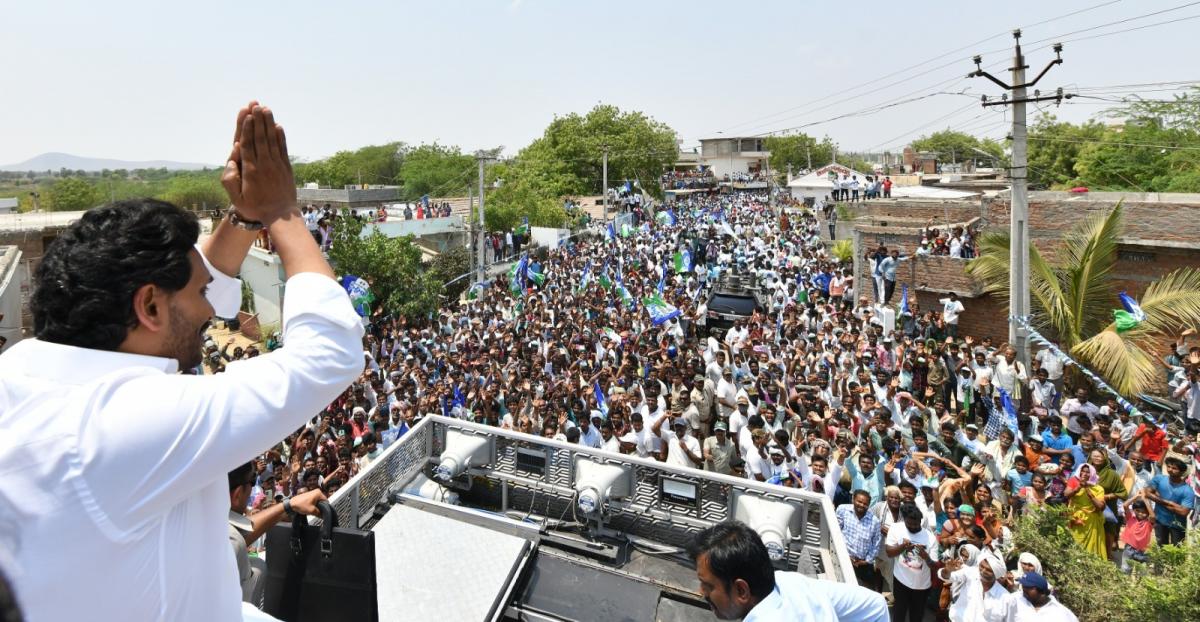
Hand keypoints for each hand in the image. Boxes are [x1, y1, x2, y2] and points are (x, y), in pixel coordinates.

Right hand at [224, 104, 295, 223]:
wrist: (280, 216)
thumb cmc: (255, 207)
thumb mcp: (236, 198)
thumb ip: (230, 180)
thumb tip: (232, 160)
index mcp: (251, 171)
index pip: (248, 145)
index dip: (248, 129)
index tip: (248, 116)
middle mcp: (264, 165)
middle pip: (260, 138)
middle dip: (258, 121)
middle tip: (257, 105)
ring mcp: (277, 166)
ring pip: (272, 141)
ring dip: (269, 124)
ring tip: (266, 109)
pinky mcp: (286, 168)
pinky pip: (283, 150)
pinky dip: (281, 138)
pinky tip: (278, 126)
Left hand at [287, 488, 328, 515]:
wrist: (291, 504)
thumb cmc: (300, 505)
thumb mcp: (312, 511)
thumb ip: (319, 513)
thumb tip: (323, 516)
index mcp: (318, 493)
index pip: (326, 501)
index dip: (325, 508)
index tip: (322, 512)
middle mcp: (316, 491)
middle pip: (322, 501)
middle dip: (320, 507)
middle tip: (317, 512)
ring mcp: (312, 493)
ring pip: (318, 502)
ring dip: (316, 507)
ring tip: (313, 510)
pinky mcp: (309, 496)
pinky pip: (314, 501)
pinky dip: (313, 505)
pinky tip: (310, 508)